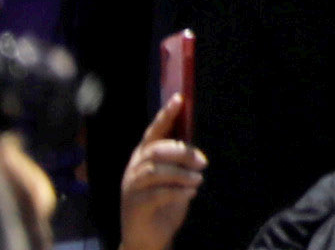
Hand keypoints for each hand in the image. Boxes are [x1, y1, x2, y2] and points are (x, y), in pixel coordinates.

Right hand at [120, 45, 205, 249]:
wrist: (147, 236)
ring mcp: (132, 187)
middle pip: (157, 151)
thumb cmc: (163, 201)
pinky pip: (158, 193)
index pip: (154, 132)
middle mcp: (135, 168)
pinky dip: (178, 191)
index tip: (179, 98)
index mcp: (144, 157)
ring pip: (157, 171)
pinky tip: (191, 193)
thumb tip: (193, 144)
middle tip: (202, 162)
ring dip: (182, 174)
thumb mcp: (173, 177)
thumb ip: (178, 160)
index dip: (166, 115)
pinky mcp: (136, 205)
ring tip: (199, 180)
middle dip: (182, 153)